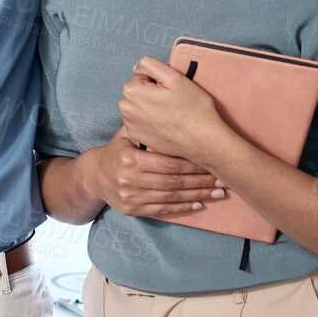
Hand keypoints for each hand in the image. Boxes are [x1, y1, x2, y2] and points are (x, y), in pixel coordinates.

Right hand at [77, 127, 223, 218]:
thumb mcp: (125, 135)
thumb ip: (145, 126)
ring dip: (197, 196)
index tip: (212, 163)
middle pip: (173, 182)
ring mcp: (130, 196)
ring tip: (218, 193)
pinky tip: (199, 205)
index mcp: (129, 158)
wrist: (94, 176)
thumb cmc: (116, 151)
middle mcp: (129, 179)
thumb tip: (169, 106)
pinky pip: (162, 210)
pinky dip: (182, 209)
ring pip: (170, 198)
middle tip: (223, 180)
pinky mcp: (132, 209)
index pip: (168, 163)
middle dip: (201, 181)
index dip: (193, 164)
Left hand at [116, 56, 236, 168]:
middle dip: (152, 92)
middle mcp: (125, 107)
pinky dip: (150, 120)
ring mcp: (129, 123)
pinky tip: (165, 124)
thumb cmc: (193, 109)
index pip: (141, 75)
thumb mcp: (175, 77)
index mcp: (132, 90)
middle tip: (172, 102)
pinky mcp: (136, 135)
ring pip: (139, 105)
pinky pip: (140, 120)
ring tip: (170, 113)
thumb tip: (137, 67)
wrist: (203, 140)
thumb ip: (150, 64)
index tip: (170, 91)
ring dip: (150, 106)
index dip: (158, 81)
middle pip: (138, 90)